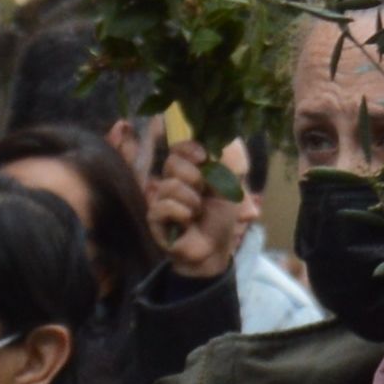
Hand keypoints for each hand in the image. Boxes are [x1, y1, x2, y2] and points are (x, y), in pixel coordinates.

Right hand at [145, 134, 243, 284]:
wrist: (214, 248)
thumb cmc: (220, 216)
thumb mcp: (230, 185)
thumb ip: (227, 161)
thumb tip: (228, 135)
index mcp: (188, 170)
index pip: (178, 148)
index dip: (189, 148)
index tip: (203, 157)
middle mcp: (171, 180)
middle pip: (172, 162)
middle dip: (194, 177)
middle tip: (203, 192)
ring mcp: (160, 198)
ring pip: (170, 185)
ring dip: (191, 200)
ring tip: (197, 212)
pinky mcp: (154, 218)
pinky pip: (163, 206)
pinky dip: (181, 213)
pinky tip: (187, 221)